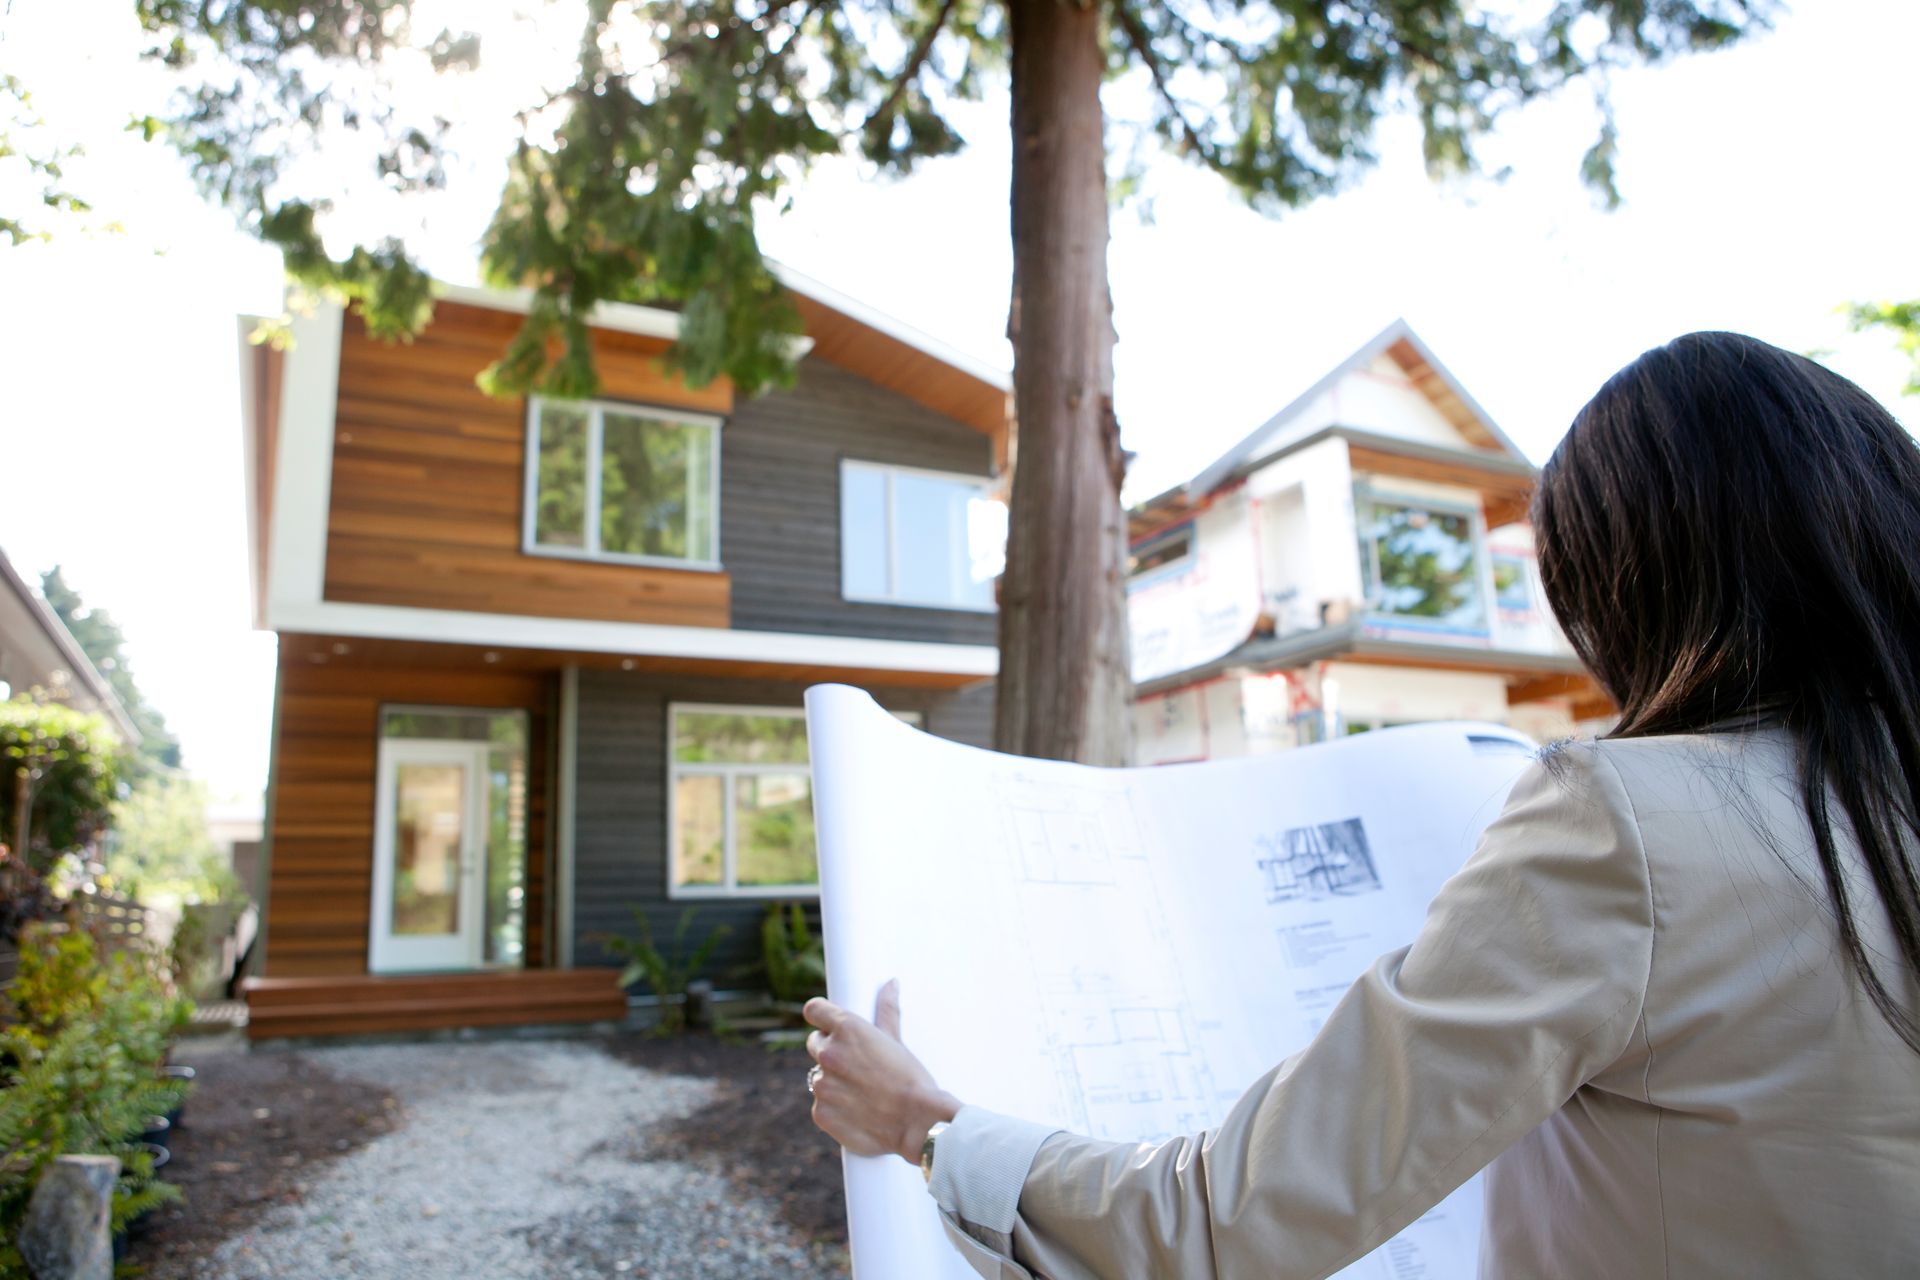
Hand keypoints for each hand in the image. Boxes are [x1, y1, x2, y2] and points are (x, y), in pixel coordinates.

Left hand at [804, 979, 960, 1163]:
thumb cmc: (911, 1080)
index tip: (826, 1023)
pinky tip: (857, 1112)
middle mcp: (829, 1053)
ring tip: (862, 1093)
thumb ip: (887, 1010)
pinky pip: (821, 1105)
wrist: (918, 1124)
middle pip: (814, 1043)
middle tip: (856, 1065)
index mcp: (847, 1029)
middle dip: (829, 1050)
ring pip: (819, 1077)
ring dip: (833, 1081)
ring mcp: (822, 1085)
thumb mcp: (897, 1041)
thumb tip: (890, 983)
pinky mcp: (820, 1113)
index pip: (813, 1010)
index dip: (820, 1017)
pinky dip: (834, 1108)